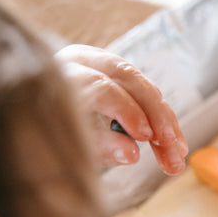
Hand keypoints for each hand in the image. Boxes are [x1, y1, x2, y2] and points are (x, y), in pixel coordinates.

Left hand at [56, 44, 187, 174]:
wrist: (40, 117)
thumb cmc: (50, 133)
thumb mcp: (71, 143)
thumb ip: (99, 147)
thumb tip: (132, 154)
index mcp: (62, 74)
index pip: (100, 86)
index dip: (126, 111)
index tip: (144, 138)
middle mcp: (85, 61)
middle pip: (128, 78)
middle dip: (155, 113)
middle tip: (170, 144)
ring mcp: (105, 66)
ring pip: (144, 86)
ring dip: (166, 121)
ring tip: (178, 155)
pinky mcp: (121, 77)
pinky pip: (149, 96)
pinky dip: (164, 121)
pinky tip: (175, 145)